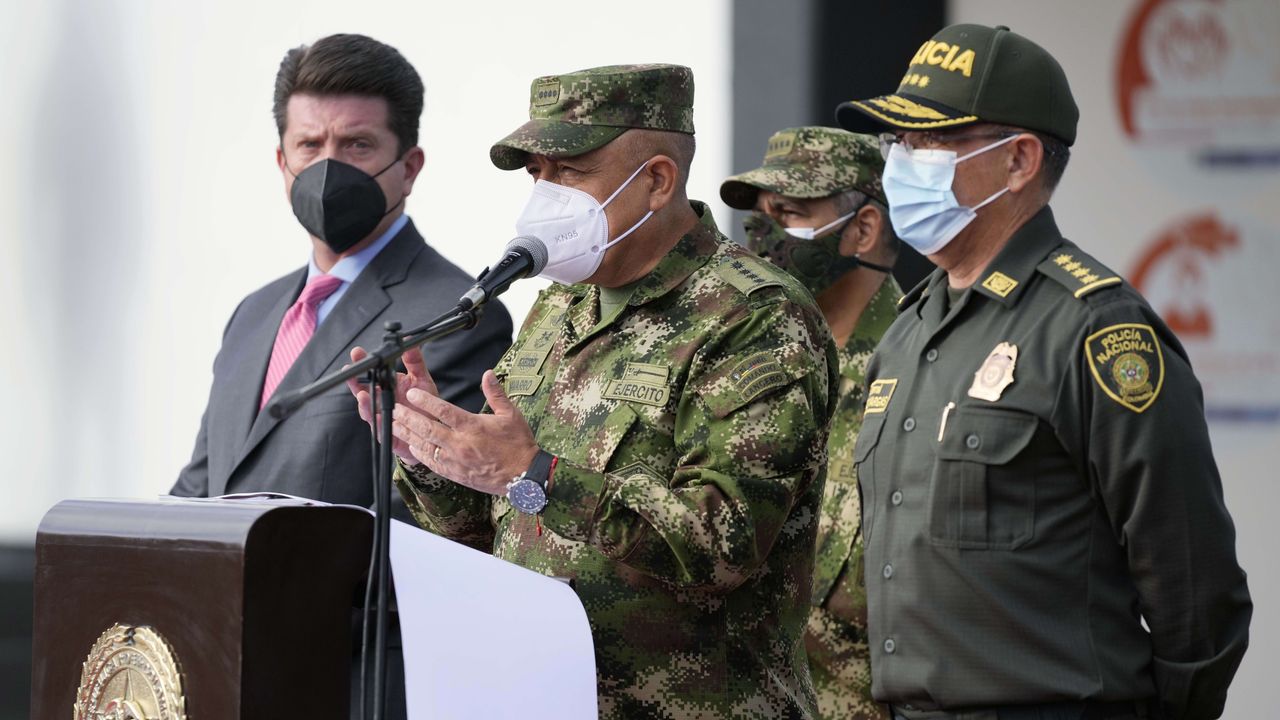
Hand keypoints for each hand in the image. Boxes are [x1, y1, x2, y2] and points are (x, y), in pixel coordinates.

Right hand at [345, 346, 439, 463]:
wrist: (431, 432)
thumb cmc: (424, 405)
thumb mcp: (422, 379)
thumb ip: (414, 361)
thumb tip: (409, 341)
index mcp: (386, 386)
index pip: (370, 372)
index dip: (362, 363)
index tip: (357, 352)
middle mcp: (380, 401)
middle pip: (362, 390)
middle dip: (354, 381)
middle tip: (349, 371)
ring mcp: (381, 417)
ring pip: (367, 411)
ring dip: (364, 403)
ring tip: (363, 395)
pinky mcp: (387, 434)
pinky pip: (380, 430)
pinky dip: (378, 423)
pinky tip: (378, 417)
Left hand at [392, 370, 539, 495]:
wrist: (524, 476)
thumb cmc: (518, 444)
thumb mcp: (510, 414)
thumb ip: (495, 393)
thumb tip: (488, 373)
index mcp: (473, 426)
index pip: (443, 411)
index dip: (425, 401)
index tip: (412, 393)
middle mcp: (461, 444)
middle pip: (427, 429)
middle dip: (407, 418)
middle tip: (394, 409)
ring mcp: (456, 460)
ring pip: (425, 446)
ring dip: (408, 435)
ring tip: (393, 425)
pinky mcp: (455, 473)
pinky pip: (432, 462)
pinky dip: (419, 453)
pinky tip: (411, 445)